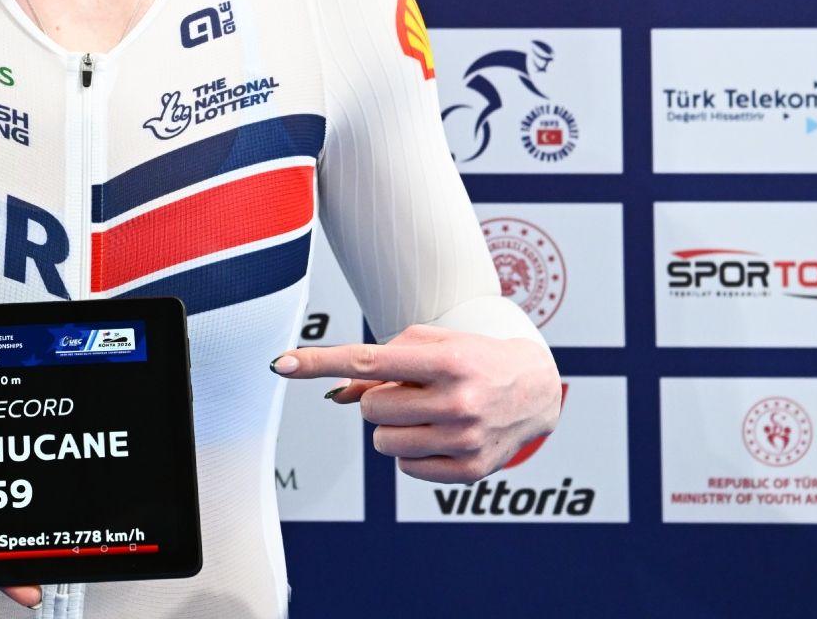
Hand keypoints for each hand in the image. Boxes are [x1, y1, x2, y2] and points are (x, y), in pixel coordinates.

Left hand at [269, 323, 560, 482]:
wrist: (534, 389)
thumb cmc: (473, 359)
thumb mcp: (433, 345)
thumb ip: (381, 363)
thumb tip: (338, 393)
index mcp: (447, 361)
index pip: (368, 361)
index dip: (319, 362)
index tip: (281, 364)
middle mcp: (458, 401)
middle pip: (371, 407)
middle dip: (382, 398)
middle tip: (413, 390)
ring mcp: (465, 440)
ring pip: (382, 441)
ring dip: (394, 427)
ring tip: (426, 412)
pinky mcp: (469, 471)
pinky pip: (404, 468)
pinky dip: (412, 451)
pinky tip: (440, 434)